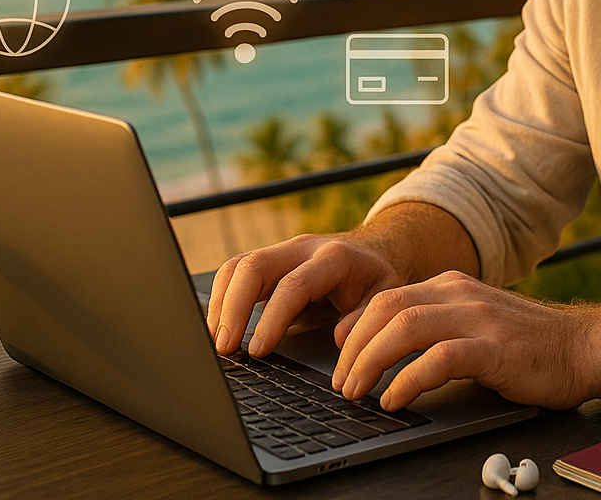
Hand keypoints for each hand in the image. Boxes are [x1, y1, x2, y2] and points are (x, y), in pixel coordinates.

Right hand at [206, 233, 403, 357]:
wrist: (371, 251)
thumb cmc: (374, 280)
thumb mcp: (385, 297)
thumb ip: (366, 317)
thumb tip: (341, 338)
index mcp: (334, 258)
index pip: (294, 285)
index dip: (272, 318)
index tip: (258, 351)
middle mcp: (302, 248)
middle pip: (255, 266)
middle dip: (233, 308)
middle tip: (224, 347)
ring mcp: (282, 251)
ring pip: (238, 266)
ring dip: (220, 303)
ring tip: (216, 341)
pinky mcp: (268, 260)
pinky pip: (235, 271)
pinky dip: (221, 298)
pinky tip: (218, 326)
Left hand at [332, 270, 591, 411]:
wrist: (587, 347)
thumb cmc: (530, 345)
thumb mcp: (475, 323)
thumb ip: (437, 327)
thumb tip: (385, 348)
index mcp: (452, 286)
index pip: (386, 297)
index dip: (353, 326)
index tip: (338, 354)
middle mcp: (460, 293)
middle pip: (386, 308)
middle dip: (353, 347)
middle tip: (340, 382)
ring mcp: (478, 317)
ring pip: (404, 327)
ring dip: (370, 361)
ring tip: (356, 391)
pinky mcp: (494, 347)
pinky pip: (439, 359)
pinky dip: (407, 380)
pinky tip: (395, 400)